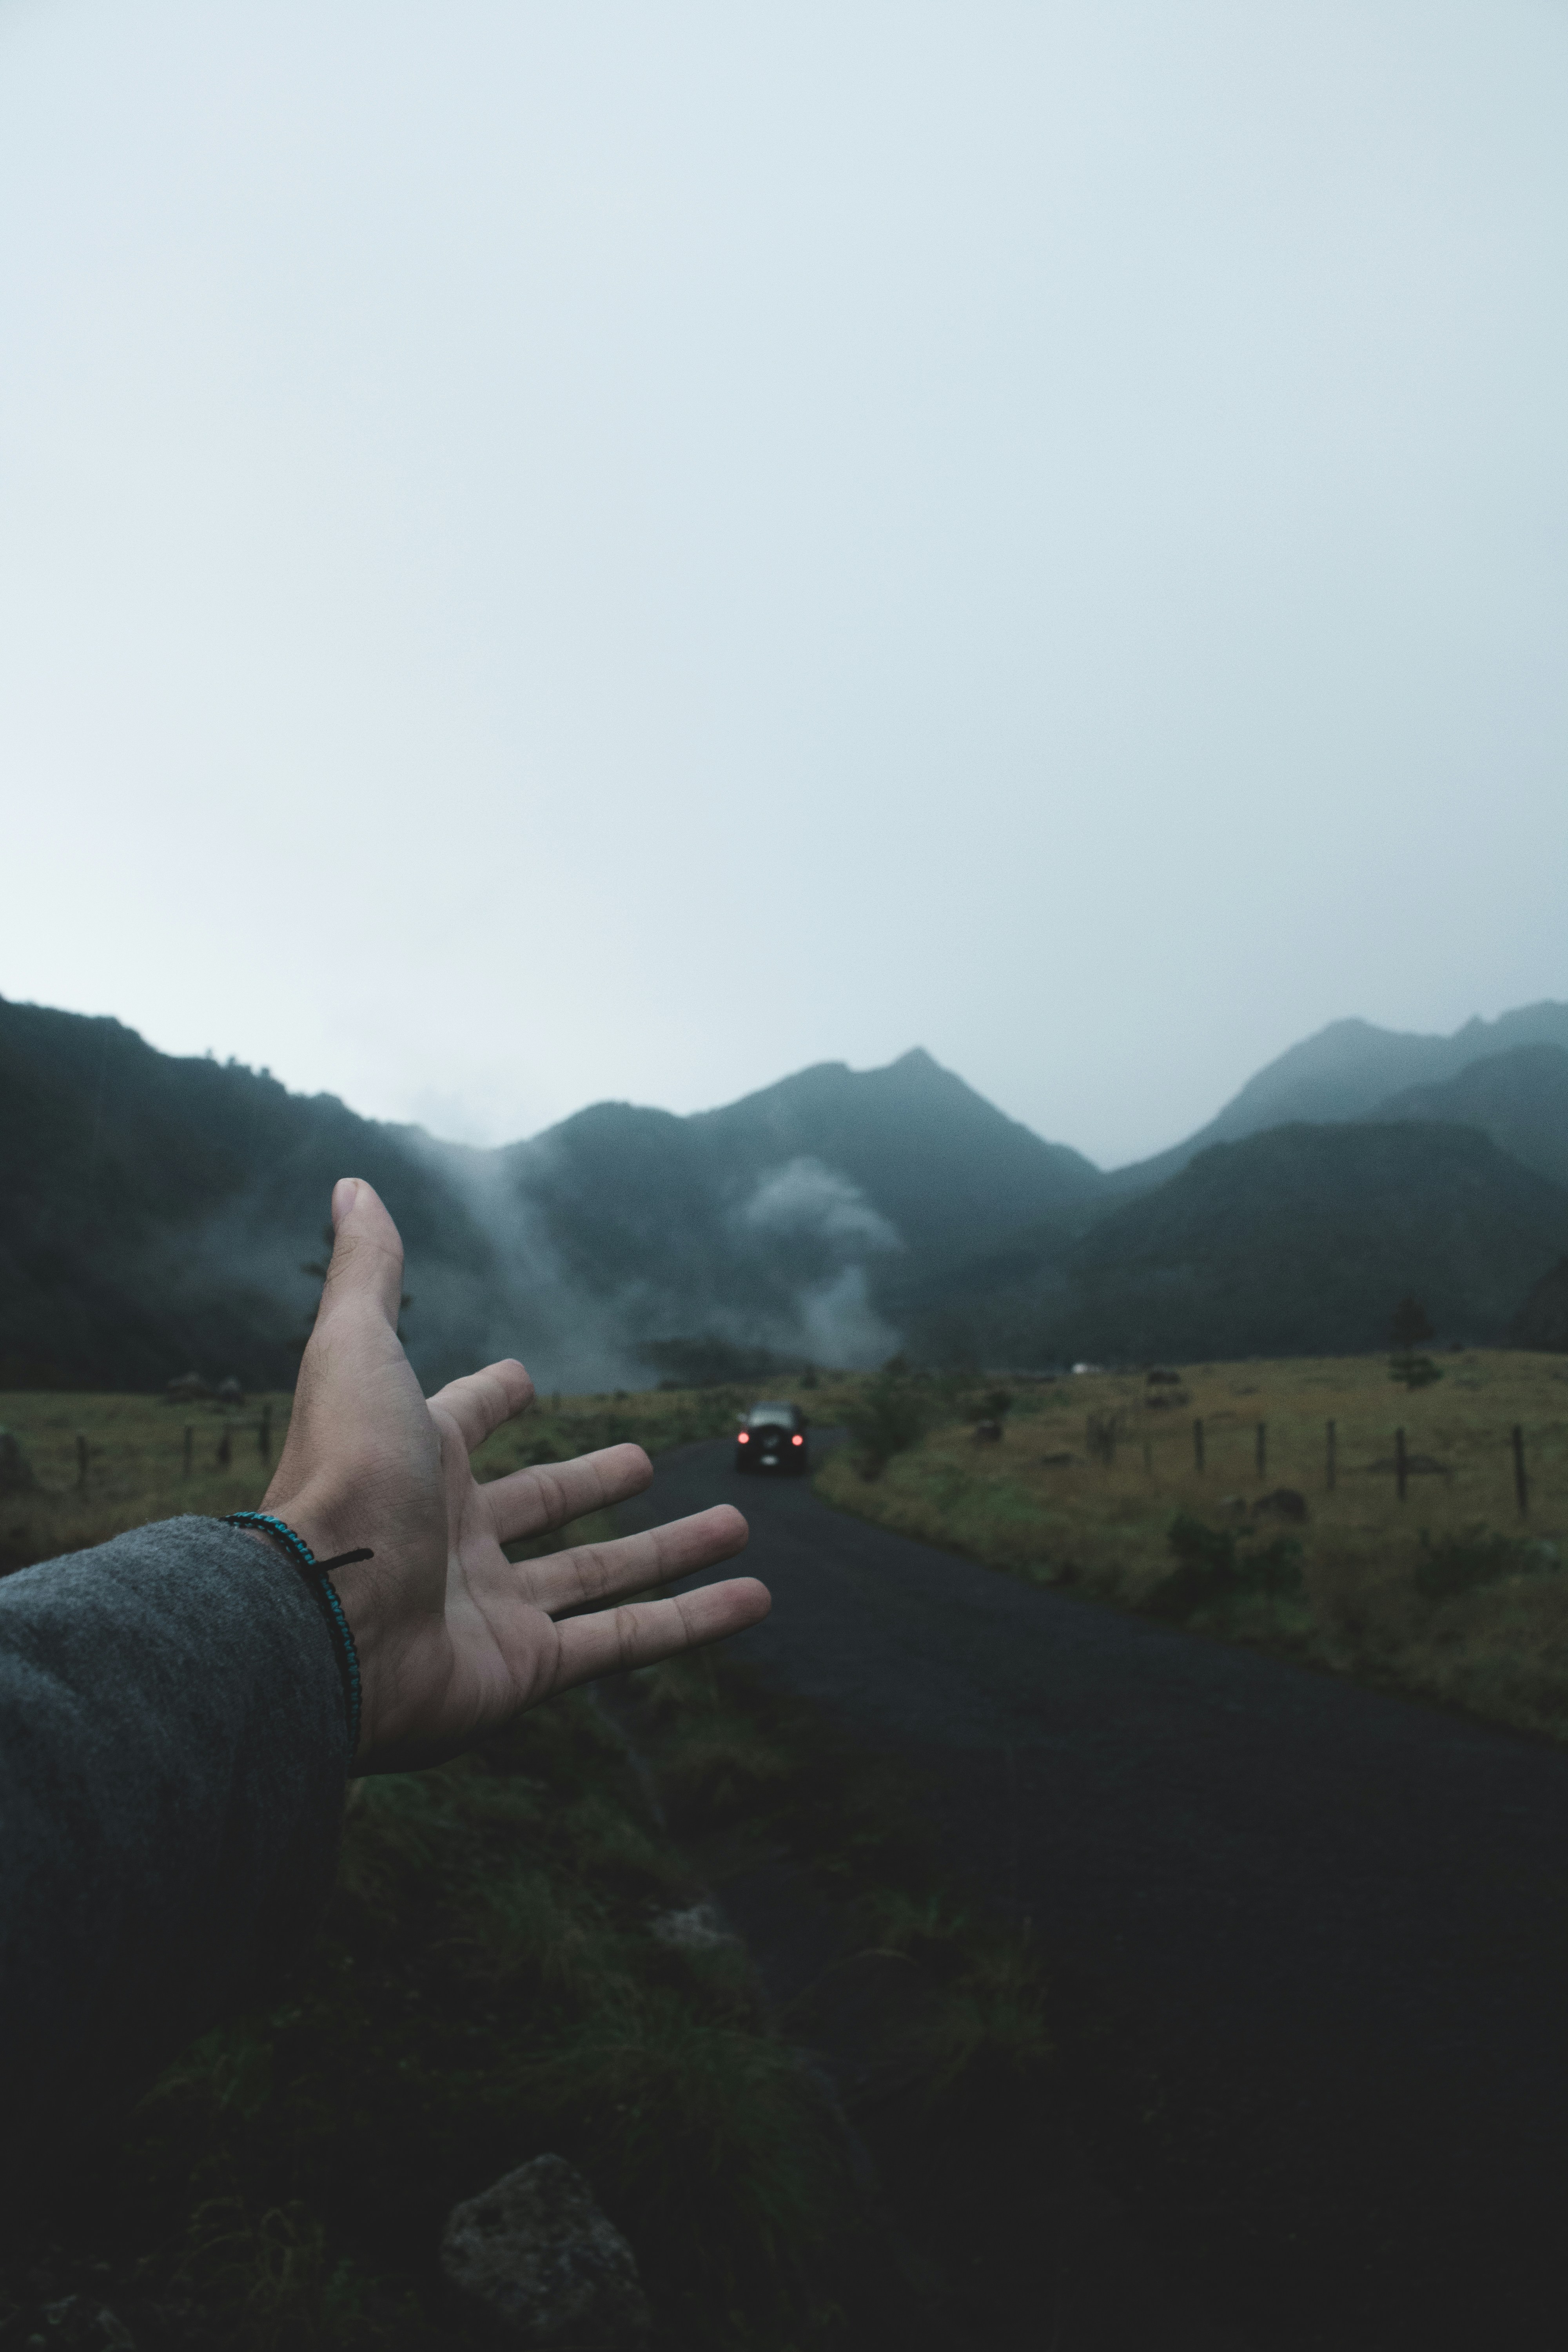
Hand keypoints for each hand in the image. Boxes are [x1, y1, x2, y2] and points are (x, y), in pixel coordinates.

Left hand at [259, 1177, 766, 1771]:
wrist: (322, 1621)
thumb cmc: (341, 1478)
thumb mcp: (356, 1350)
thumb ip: (368, 1274)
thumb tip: (349, 1183)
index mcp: (415, 1460)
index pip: (462, 1421)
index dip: (488, 1399)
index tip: (522, 1379)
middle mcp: (452, 1536)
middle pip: (542, 1503)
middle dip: (592, 1480)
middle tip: (641, 1458)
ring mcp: (492, 1609)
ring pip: (601, 1574)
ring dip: (670, 1551)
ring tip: (737, 1524)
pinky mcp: (528, 1669)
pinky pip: (627, 1641)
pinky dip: (693, 1622)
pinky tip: (754, 1599)